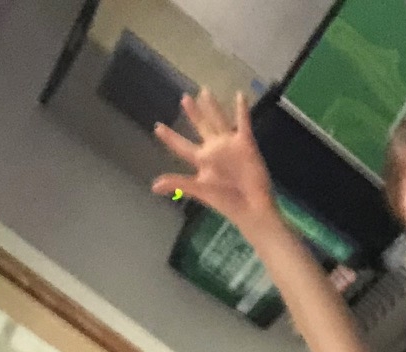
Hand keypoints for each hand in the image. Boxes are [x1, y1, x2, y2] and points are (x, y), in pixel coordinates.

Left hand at [152, 89, 275, 233]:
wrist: (251, 207)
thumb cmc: (226, 200)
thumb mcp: (199, 190)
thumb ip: (178, 183)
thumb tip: (153, 186)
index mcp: (202, 160)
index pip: (182, 146)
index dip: (170, 138)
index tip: (157, 127)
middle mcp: (214, 150)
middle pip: (201, 127)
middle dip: (193, 113)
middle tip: (184, 97)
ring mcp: (229, 145)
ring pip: (219, 120)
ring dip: (212, 106)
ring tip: (205, 91)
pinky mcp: (245, 143)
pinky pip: (243, 123)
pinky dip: (242, 110)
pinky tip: (240, 95)